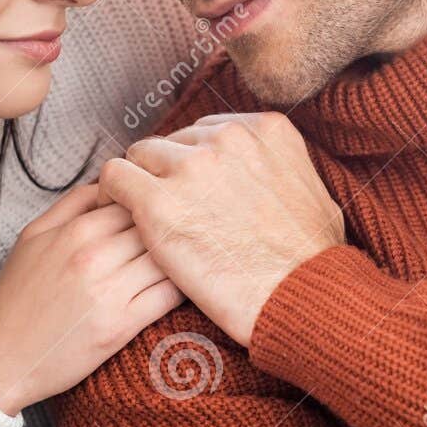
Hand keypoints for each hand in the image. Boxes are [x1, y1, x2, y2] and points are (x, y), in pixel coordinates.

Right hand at [0, 185, 182, 414]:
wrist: (0, 359)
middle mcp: (94, 256)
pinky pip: (169, 295)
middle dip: (168, 228)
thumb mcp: (32, 237)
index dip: (150, 206)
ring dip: (179, 256)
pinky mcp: (122, 326)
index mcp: (74, 231)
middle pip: (155, 224)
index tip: (155, 218)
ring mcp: (110, 291)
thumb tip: (109, 182)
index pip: (134, 199)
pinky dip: (181, 287)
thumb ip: (71, 204)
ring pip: (166, 256)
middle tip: (178, 237)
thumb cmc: (16, 299)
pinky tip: (179, 287)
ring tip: (183, 260)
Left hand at [98, 112, 345, 346]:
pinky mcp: (159, 202)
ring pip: (140, 155)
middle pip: (173, 142)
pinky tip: (121, 219)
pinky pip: (115, 177)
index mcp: (265, 129)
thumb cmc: (313, 259)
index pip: (206, 132)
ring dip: (140, 183)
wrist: (302, 297)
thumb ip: (278, 168)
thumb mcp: (313, 191)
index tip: (192, 189)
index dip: (194, 163)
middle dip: (168, 173)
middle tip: (169, 208)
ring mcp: (191, 167)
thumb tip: (262, 174)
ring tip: (142, 216)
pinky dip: (113, 195)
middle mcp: (226, 137)